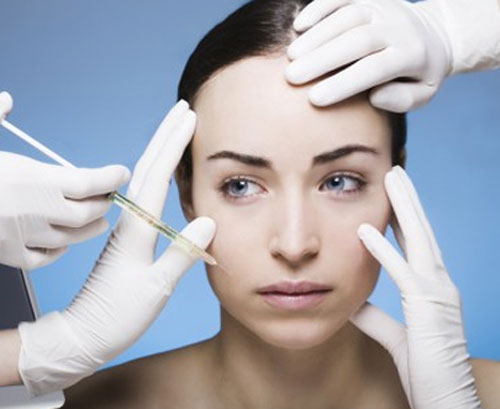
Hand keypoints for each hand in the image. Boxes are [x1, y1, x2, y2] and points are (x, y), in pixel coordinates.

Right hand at [0, 91, 130, 269]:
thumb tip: (6, 98)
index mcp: (36, 178)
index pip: (92, 181)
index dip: (112, 178)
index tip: (121, 173)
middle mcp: (38, 210)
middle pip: (90, 211)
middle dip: (105, 203)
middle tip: (110, 195)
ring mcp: (25, 236)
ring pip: (74, 237)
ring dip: (90, 227)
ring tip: (98, 219)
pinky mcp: (8, 256)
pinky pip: (45, 258)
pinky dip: (58, 250)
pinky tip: (60, 242)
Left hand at [17, 100, 215, 395]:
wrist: (87, 332)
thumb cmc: (119, 314)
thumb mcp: (156, 287)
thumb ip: (183, 253)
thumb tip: (207, 220)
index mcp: (136, 229)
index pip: (157, 176)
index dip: (174, 145)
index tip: (188, 118)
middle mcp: (129, 221)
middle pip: (148, 167)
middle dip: (166, 135)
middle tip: (183, 110)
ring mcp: (127, 228)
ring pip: (145, 178)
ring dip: (162, 150)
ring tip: (177, 132)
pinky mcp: (128, 238)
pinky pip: (146, 195)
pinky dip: (158, 174)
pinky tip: (164, 174)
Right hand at [285, 0, 451, 111]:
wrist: (434, 33)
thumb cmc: (420, 73)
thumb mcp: (423, 93)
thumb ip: (402, 100)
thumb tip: (375, 97)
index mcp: (412, 54)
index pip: (374, 69)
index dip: (343, 84)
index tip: (315, 99)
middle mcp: (397, 27)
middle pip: (356, 40)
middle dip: (322, 59)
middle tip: (291, 77)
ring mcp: (382, 8)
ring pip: (347, 17)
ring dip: (316, 36)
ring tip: (290, 56)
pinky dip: (319, 8)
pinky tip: (298, 26)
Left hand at [350, 166, 481, 407]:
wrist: (446, 399)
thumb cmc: (426, 369)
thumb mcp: (395, 336)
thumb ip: (375, 317)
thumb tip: (352, 301)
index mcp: (432, 288)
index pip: (417, 244)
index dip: (405, 219)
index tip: (392, 198)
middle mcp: (439, 284)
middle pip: (422, 232)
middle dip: (408, 201)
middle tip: (396, 173)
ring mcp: (437, 293)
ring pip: (419, 240)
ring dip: (404, 208)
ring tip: (392, 179)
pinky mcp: (427, 309)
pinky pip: (402, 274)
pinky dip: (383, 250)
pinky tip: (366, 229)